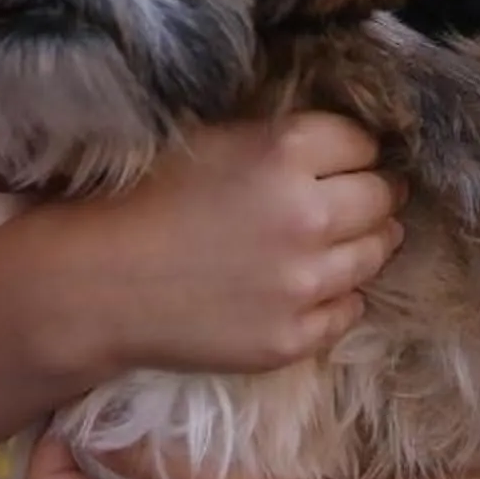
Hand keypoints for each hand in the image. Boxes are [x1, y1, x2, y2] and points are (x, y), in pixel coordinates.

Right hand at [60, 113, 402, 376]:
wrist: (96, 284)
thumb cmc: (143, 200)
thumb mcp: (212, 141)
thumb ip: (279, 140)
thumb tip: (340, 143)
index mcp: (285, 152)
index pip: (363, 143)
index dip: (353, 149)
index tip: (342, 159)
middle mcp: (308, 215)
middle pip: (383, 197)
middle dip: (374, 192)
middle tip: (355, 197)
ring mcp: (304, 283)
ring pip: (376, 253)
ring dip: (365, 242)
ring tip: (337, 240)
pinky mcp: (293, 337)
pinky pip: (349, 310)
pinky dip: (337, 295)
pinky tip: (308, 286)